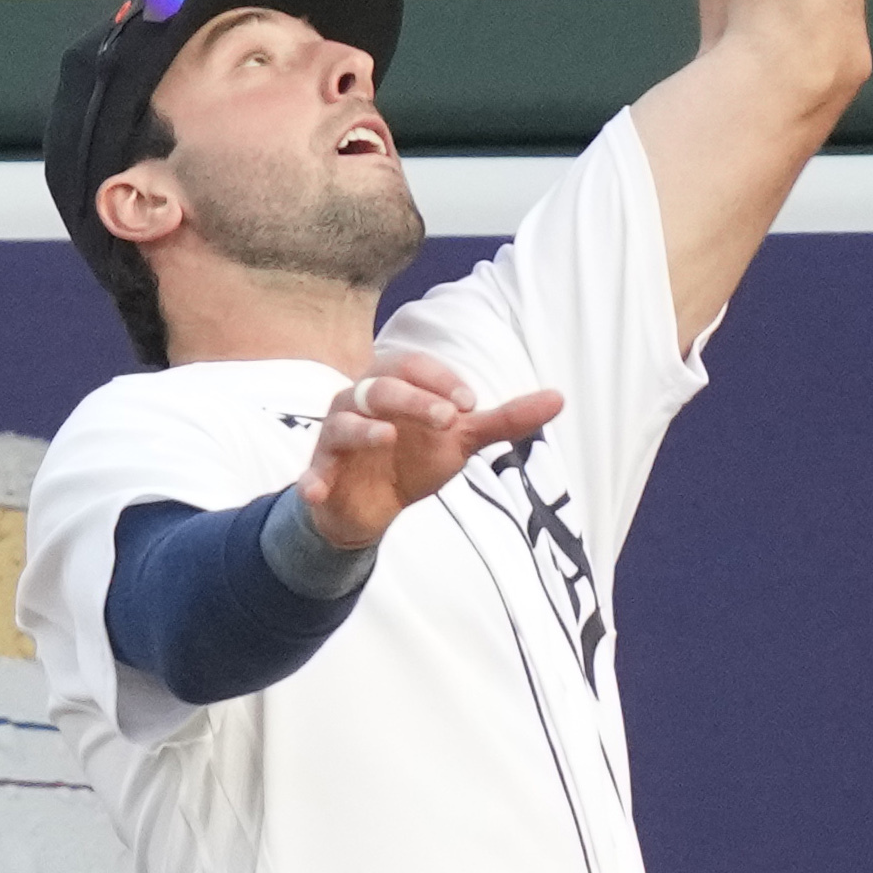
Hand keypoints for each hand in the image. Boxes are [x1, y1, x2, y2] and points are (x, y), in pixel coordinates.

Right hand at [302, 346, 553, 550]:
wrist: (371, 506)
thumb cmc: (413, 458)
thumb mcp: (462, 440)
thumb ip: (504, 419)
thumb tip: (560, 398)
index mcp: (394, 385)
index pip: (412, 366)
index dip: (441, 380)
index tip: (471, 403)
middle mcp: (360, 401)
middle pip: (380, 387)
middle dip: (413, 399)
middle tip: (449, 419)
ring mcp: (337, 437)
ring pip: (344, 420)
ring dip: (364, 429)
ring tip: (388, 439)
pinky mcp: (321, 472)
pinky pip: (313, 472)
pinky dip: (312, 480)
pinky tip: (317, 491)